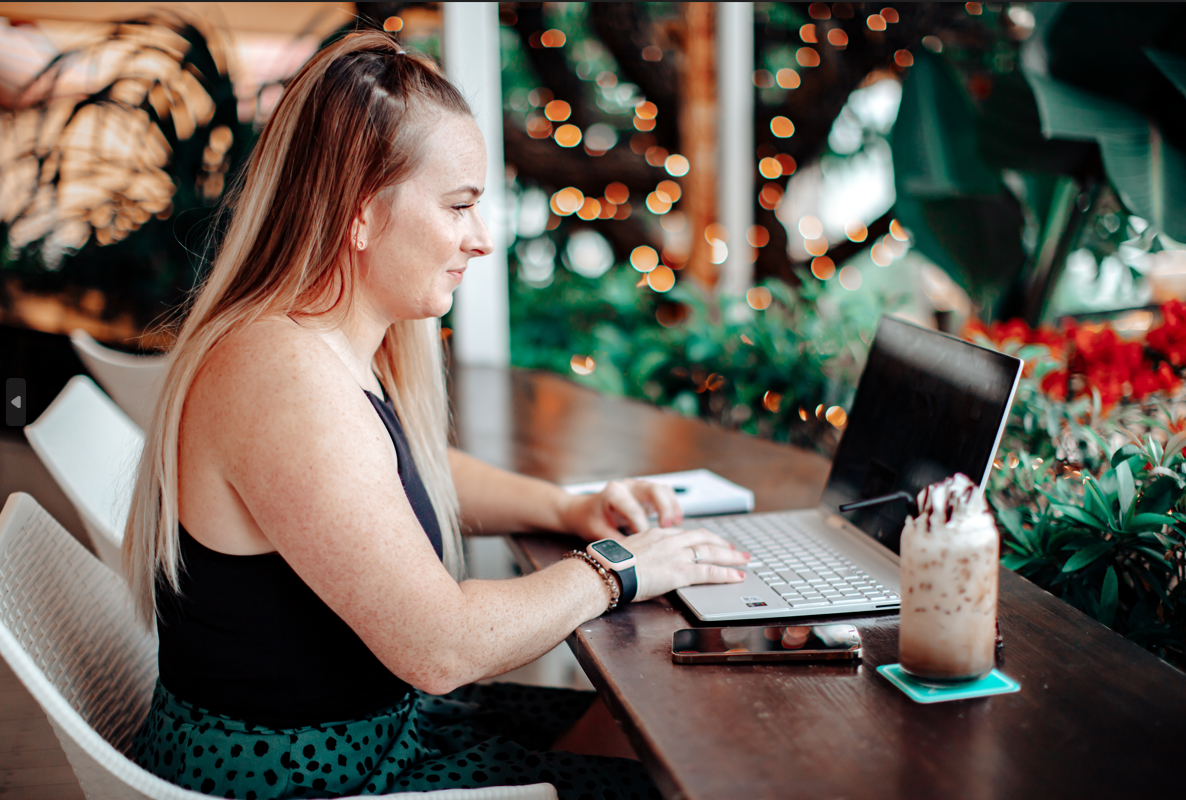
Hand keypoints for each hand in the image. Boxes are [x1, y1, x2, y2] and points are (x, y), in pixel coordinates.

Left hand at [560, 479, 683, 541]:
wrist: (583, 510)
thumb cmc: (589, 520)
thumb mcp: (598, 533)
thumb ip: (617, 543)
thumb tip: (633, 557)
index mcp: (613, 493)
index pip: (633, 509)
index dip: (641, 526)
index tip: (646, 542)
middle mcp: (628, 486)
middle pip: (653, 490)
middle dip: (664, 508)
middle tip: (668, 527)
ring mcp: (638, 487)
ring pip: (663, 489)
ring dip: (672, 506)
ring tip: (675, 524)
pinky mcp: (646, 494)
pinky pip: (665, 494)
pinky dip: (672, 506)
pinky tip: (675, 521)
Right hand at [619, 526, 749, 601]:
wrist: (604, 571)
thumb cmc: (608, 566)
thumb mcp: (627, 554)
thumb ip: (642, 557)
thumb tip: (644, 566)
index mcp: (655, 535)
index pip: (685, 534)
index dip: (702, 538)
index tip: (711, 541)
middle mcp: (669, 541)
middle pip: (703, 538)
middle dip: (722, 544)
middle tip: (736, 550)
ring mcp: (675, 555)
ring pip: (711, 552)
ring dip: (731, 556)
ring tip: (745, 560)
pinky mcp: (679, 571)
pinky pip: (709, 571)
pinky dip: (726, 573)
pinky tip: (737, 576)